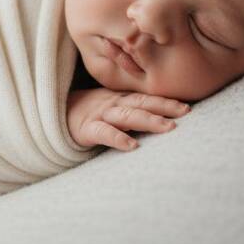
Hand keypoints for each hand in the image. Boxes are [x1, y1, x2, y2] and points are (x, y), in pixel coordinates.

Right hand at [66, 88, 190, 150]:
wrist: (55, 115)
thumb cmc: (89, 113)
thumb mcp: (111, 106)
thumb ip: (132, 109)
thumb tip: (162, 118)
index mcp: (120, 98)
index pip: (146, 98)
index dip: (166, 101)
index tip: (187, 107)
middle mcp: (113, 104)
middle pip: (142, 103)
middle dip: (164, 107)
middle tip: (185, 112)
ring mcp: (100, 115)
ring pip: (127, 116)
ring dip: (148, 120)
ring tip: (167, 127)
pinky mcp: (87, 129)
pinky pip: (104, 133)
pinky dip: (118, 138)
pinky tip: (132, 146)